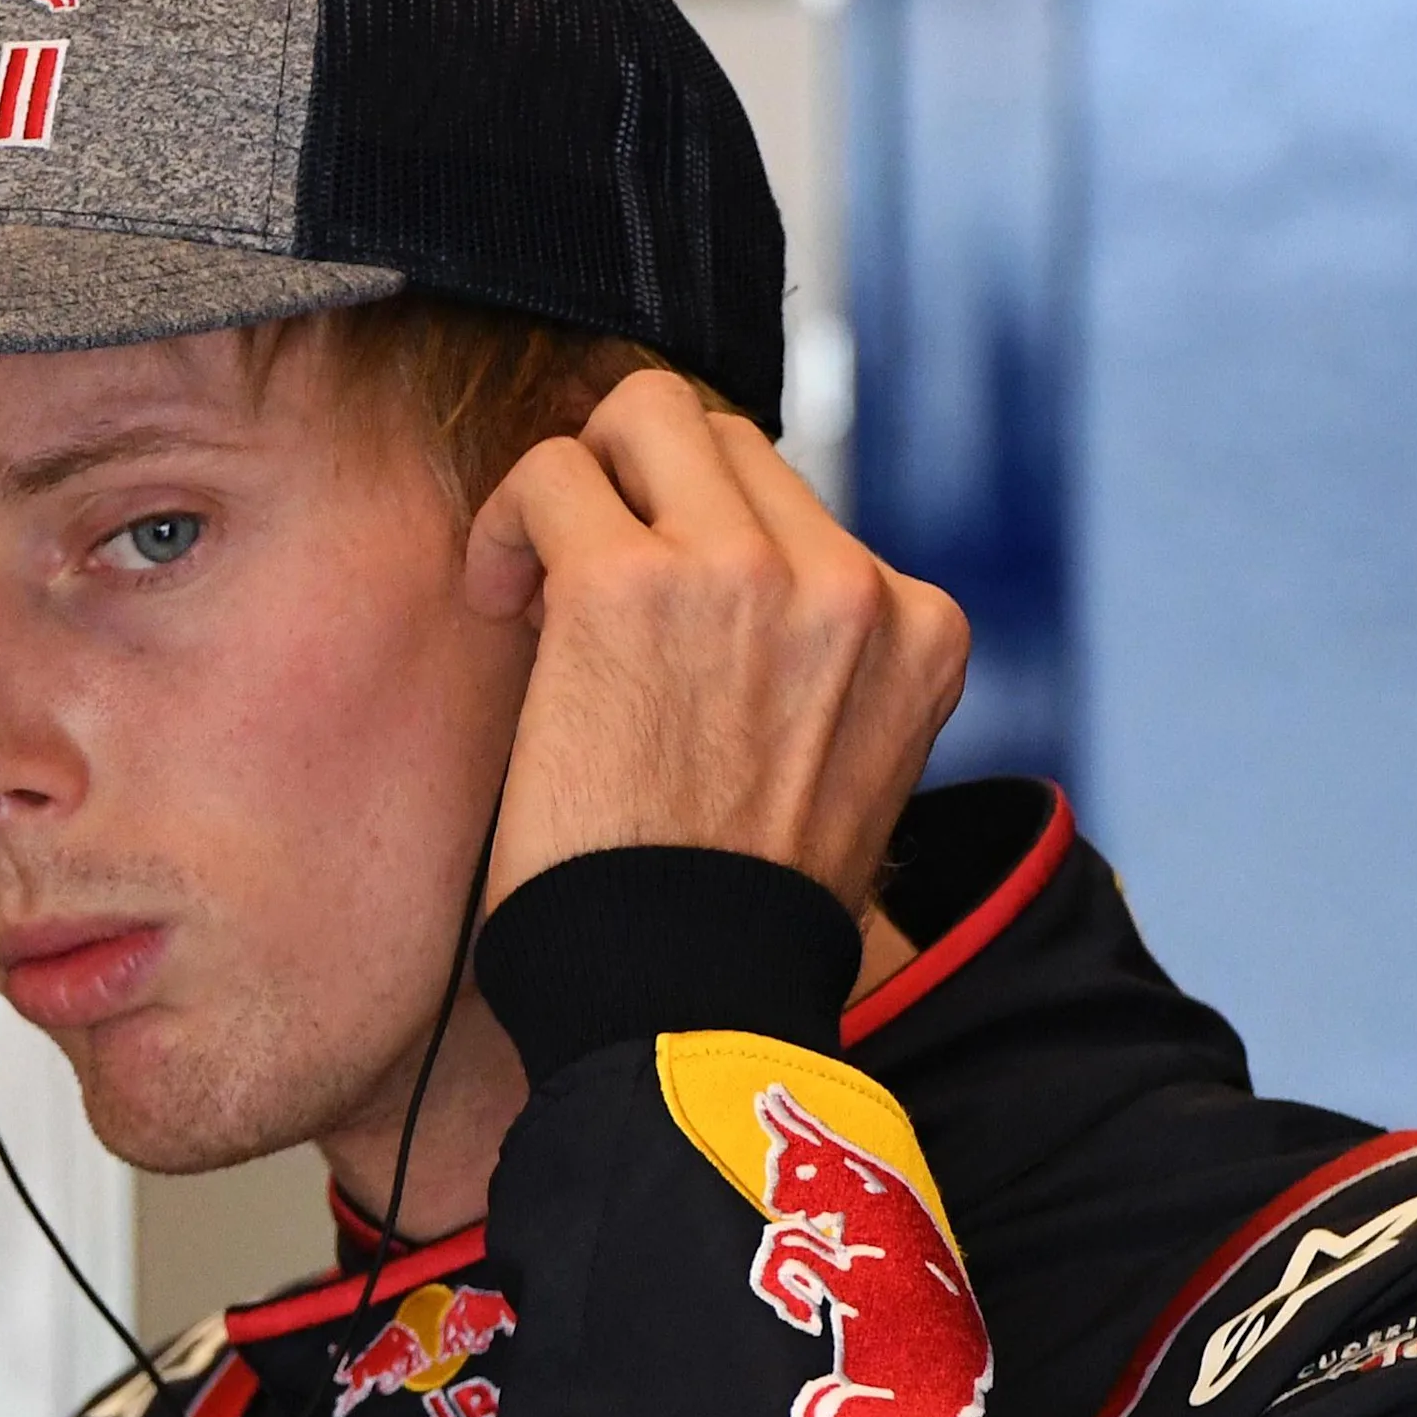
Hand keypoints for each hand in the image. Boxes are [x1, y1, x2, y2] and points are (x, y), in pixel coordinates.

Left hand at [464, 371, 969, 911]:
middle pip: (730, 437)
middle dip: (644, 492)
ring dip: (580, 483)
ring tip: (537, 585)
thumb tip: (725, 595)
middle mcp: (851, 586)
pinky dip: (510, 521)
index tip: (661, 633)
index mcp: (920, 631)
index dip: (710, 547)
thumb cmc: (733, 918)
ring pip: (646, 413)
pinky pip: (553, 472)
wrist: (686, 1003)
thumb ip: (818, 670)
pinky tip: (496, 600)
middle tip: (582, 591)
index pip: (804, 513)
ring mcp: (748, 572)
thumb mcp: (844, 772)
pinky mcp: (631, 581)